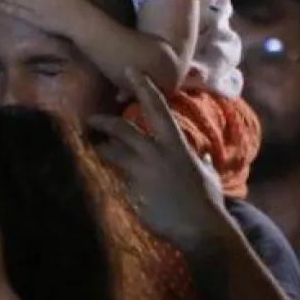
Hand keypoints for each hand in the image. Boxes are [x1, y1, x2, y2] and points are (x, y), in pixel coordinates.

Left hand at [88, 68, 226, 251]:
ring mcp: (141, 173)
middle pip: (123, 130)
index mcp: (176, 145)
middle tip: (91, 120)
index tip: (131, 71)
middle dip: (104, 122)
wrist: (200, 229)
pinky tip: (106, 183)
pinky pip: (116, 181)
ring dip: (101, 151)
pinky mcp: (131, 193)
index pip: (157, 108)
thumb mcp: (206, 175)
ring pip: (112, 154)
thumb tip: (202, 158)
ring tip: (95, 151)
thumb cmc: (207, 202)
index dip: (143, 87)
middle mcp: (155, 154)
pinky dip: (113, 180)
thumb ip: (200, 162)